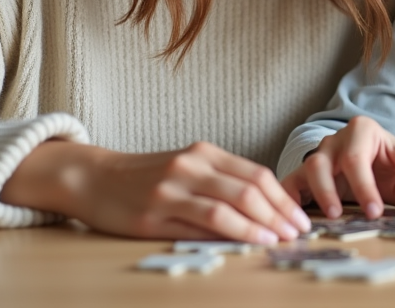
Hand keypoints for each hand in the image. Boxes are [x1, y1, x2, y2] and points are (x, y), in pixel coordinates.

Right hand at [0, 139, 310, 241]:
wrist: (93, 177)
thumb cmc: (144, 177)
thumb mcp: (185, 170)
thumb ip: (219, 183)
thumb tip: (263, 211)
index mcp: (203, 153)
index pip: (256, 173)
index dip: (283, 196)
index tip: (301, 215)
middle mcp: (191, 165)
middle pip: (250, 188)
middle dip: (280, 212)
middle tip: (299, 232)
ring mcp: (173, 188)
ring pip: (230, 205)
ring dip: (262, 225)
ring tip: (281, 240)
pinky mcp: (155, 213)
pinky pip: (202, 222)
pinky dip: (234, 232)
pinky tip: (250, 241)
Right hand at [281, 116, 394, 218]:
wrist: (364, 158)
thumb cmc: (385, 163)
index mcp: (362, 131)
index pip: (357, 158)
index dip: (365, 187)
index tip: (376, 212)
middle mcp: (334, 140)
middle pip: (327, 162)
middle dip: (336, 192)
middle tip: (356, 217)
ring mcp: (315, 155)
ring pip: (308, 168)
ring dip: (318, 194)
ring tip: (331, 217)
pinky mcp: (301, 173)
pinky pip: (289, 184)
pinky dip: (289, 200)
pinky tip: (295, 221)